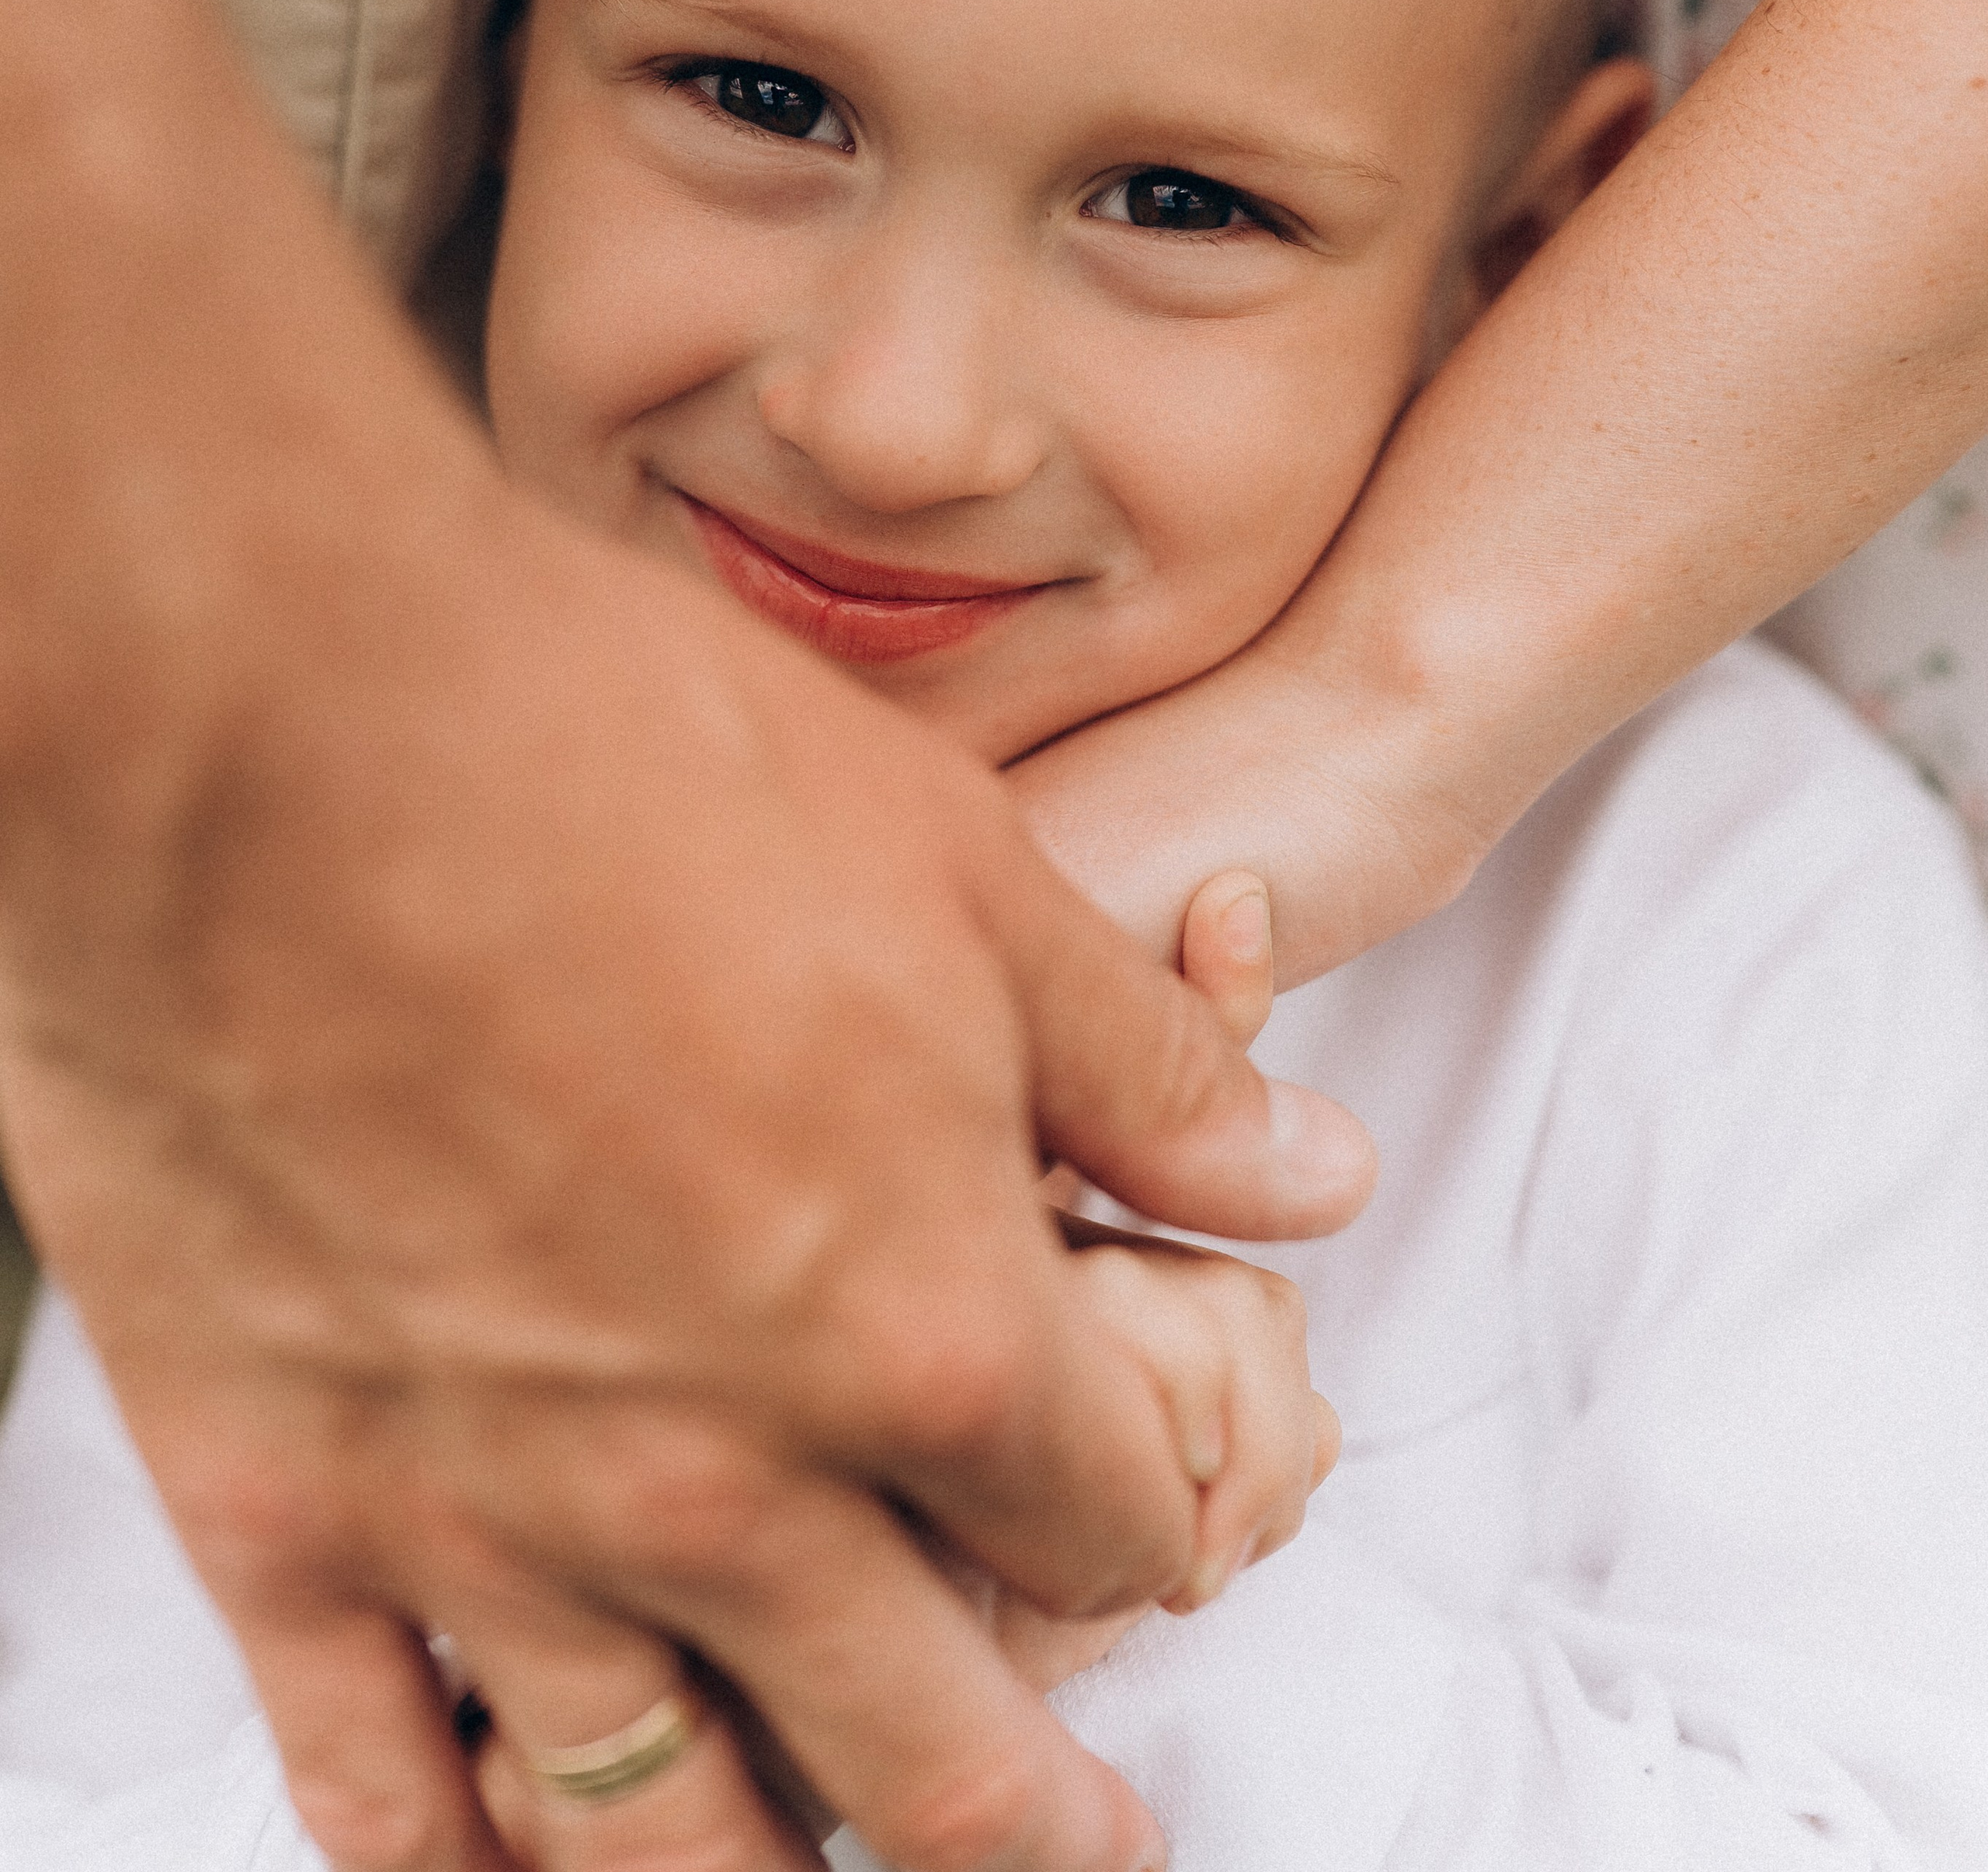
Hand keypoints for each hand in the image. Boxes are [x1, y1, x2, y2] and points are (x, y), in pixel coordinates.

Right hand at [0, 0, 1384, 1871]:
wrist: (275, 711)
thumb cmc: (610, 751)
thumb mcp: (963, 870)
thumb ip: (1146, 1069)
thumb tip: (1311, 1173)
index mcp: (920, 1320)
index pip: (1105, 1517)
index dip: (1160, 1523)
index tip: (1155, 1514)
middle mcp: (720, 1476)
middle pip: (929, 1746)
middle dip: (1036, 1808)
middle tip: (1080, 1838)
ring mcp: (490, 1518)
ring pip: (673, 1827)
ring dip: (784, 1870)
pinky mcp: (282, 1501)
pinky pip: (380, 1788)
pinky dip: (466, 1865)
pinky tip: (517, 1865)